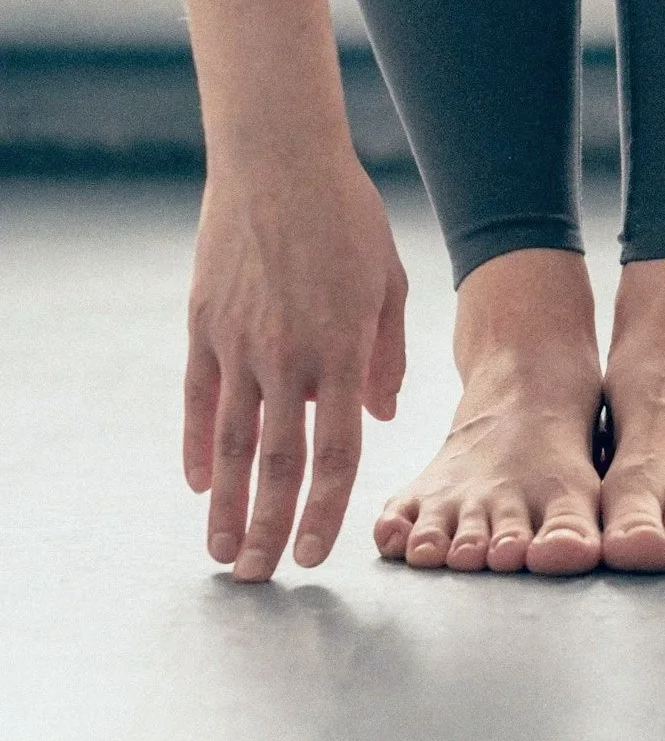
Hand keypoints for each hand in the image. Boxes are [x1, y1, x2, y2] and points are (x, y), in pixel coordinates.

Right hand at [183, 139, 407, 581]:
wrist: (278, 159)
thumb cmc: (347, 219)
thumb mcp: (388, 285)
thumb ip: (386, 358)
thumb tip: (379, 418)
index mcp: (342, 351)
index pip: (336, 452)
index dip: (324, 511)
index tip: (314, 555)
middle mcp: (287, 357)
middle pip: (277, 464)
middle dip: (268, 530)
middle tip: (259, 580)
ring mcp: (239, 342)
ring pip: (231, 443)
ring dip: (226, 505)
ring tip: (222, 553)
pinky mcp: (204, 324)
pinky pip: (199, 398)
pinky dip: (199, 445)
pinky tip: (199, 484)